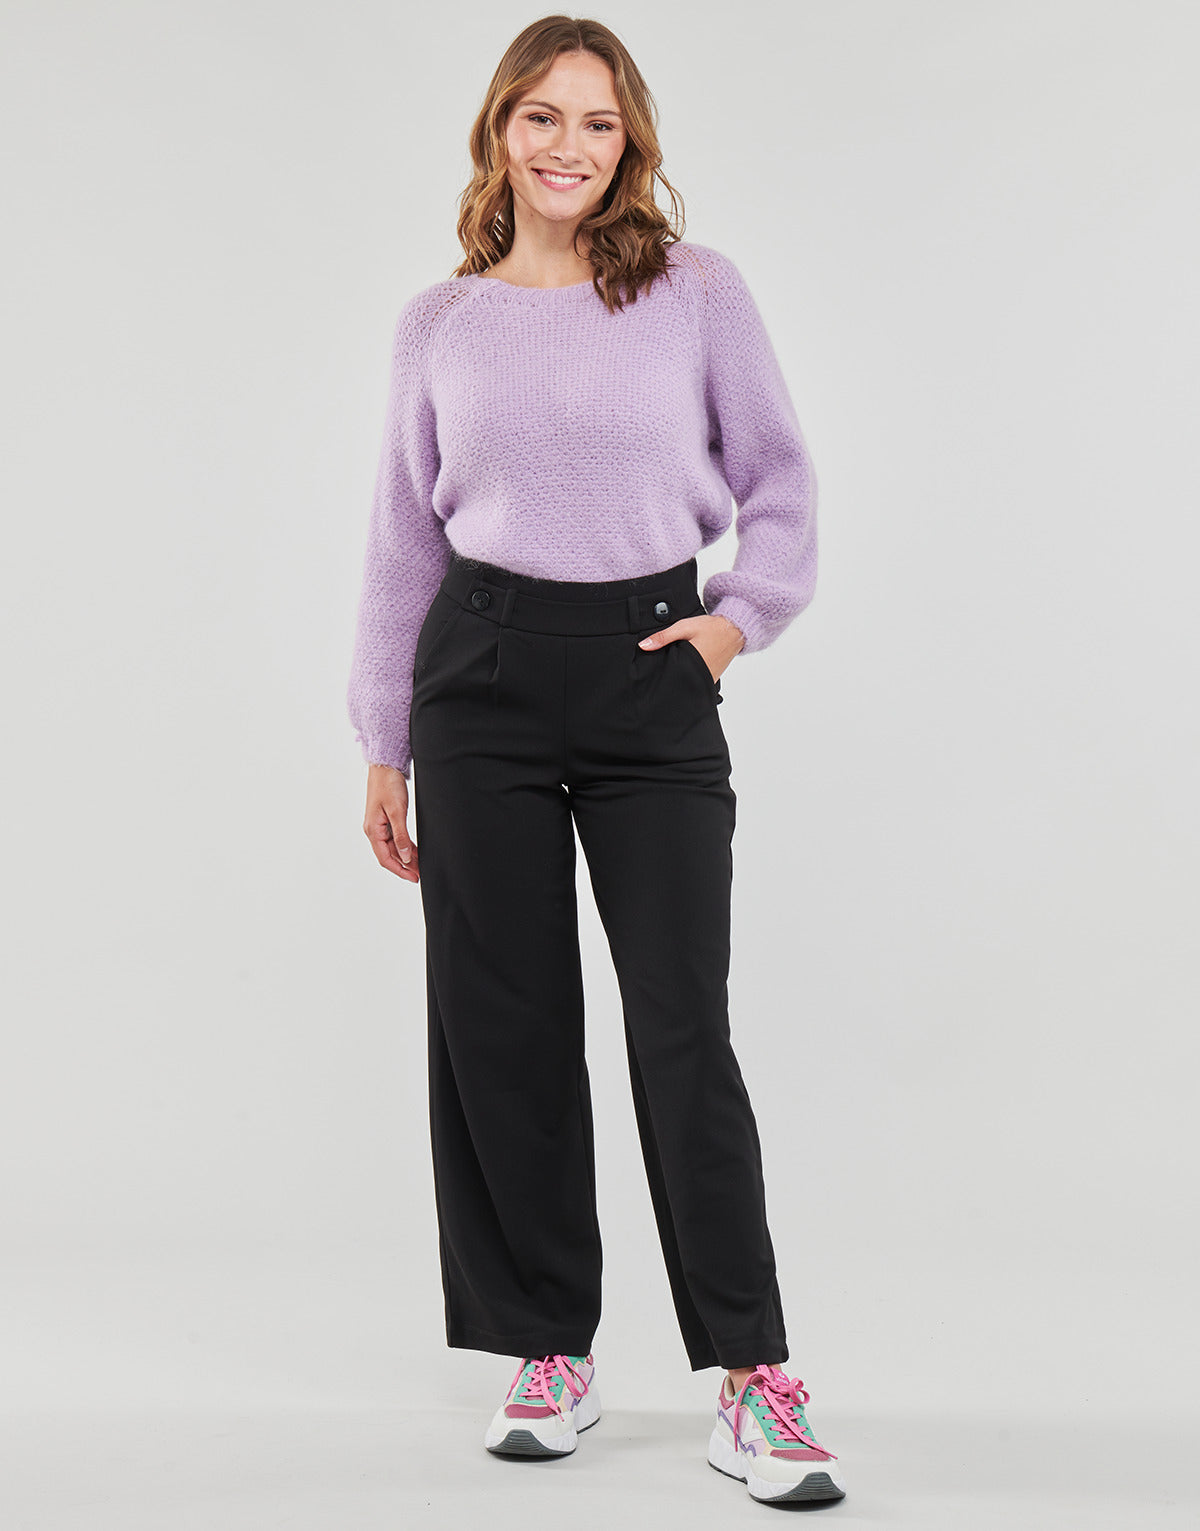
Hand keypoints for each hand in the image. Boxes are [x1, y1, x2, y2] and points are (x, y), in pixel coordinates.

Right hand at [364, 764, 419, 881]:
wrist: (386, 766)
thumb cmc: (388, 785)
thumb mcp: (397, 811)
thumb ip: (401, 835)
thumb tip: (404, 856)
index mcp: (373, 830)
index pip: (385, 858)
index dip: (399, 870)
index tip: (413, 878)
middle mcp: (374, 830)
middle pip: (389, 855)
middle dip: (404, 866)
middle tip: (420, 874)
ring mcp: (380, 826)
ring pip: (393, 848)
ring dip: (405, 857)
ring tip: (420, 866)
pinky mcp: (386, 820)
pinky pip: (395, 838)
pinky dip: (405, 846)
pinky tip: (415, 852)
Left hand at [637, 613, 745, 680]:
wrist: (735, 629)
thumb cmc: (711, 628)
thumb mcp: (684, 627)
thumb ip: (663, 637)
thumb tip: (643, 646)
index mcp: (692, 664)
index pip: (669, 676)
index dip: (658, 676)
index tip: (649, 675)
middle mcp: (701, 675)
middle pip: (677, 682)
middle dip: (668, 678)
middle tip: (659, 673)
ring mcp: (708, 680)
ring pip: (687, 683)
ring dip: (679, 677)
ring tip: (672, 671)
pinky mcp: (712, 679)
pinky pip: (696, 681)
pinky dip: (689, 676)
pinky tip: (685, 669)